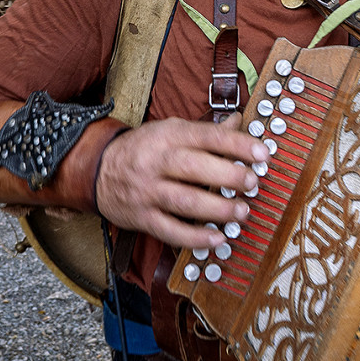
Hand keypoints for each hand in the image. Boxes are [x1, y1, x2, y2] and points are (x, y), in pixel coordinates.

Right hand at [95, 115, 268, 250]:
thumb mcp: (171, 130)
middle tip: (253, 183)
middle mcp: (157, 161)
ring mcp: (148, 191)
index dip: (238, 144)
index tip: (263, 153)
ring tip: (242, 212)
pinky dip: (195, 237)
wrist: (96, 169)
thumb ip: (207, 131)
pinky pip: (170, 230)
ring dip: (217, 209)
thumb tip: (241, 121)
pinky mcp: (141, 217)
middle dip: (229, 176)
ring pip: (184, 201)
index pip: (208, 137)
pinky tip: (217, 239)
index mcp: (169, 135)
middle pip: (196, 168)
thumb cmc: (144, 149)